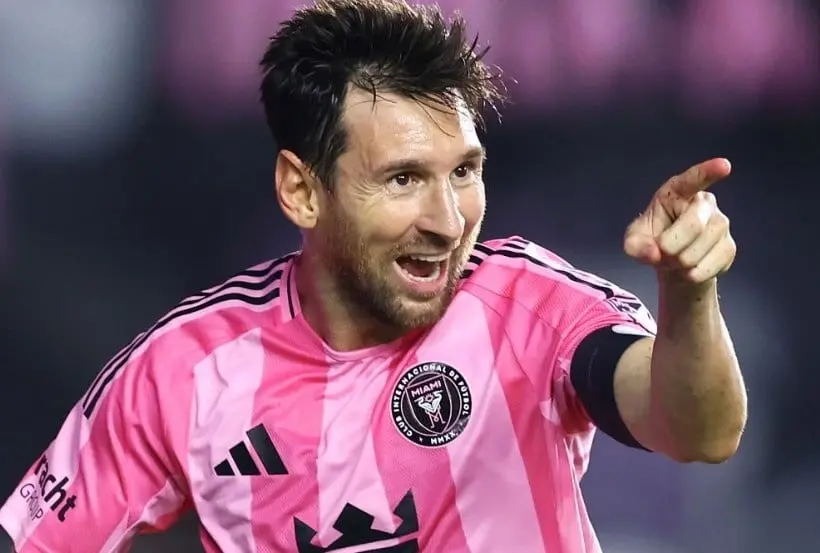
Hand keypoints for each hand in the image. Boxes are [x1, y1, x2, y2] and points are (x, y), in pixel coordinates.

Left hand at [623, 158, 735, 283]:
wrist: (673, 265)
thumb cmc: (653, 241)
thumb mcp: (634, 242)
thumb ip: (636, 245)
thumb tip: (654, 253)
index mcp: (677, 192)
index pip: (693, 179)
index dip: (708, 172)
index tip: (724, 166)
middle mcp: (704, 203)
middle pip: (694, 224)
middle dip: (671, 246)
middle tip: (663, 252)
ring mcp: (721, 224)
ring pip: (700, 249)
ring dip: (680, 263)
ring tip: (675, 259)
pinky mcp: (729, 247)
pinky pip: (710, 266)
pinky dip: (693, 274)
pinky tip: (689, 269)